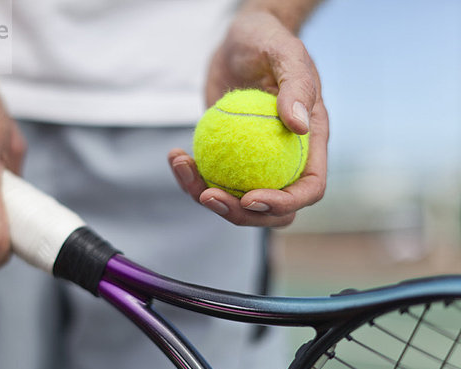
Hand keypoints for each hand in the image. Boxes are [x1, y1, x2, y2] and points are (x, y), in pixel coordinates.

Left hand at [169, 10, 327, 226]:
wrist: (239, 39)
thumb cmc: (268, 42)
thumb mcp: (286, 54)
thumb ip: (296, 87)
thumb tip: (300, 126)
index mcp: (308, 144)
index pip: (308, 189)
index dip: (283, 203)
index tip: (250, 197)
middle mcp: (284, 159)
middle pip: (270, 208)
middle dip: (239, 213)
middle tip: (207, 194)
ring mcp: (253, 160)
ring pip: (234, 199)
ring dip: (203, 194)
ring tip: (181, 164)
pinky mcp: (226, 155)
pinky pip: (209, 177)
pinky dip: (190, 174)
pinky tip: (175, 155)